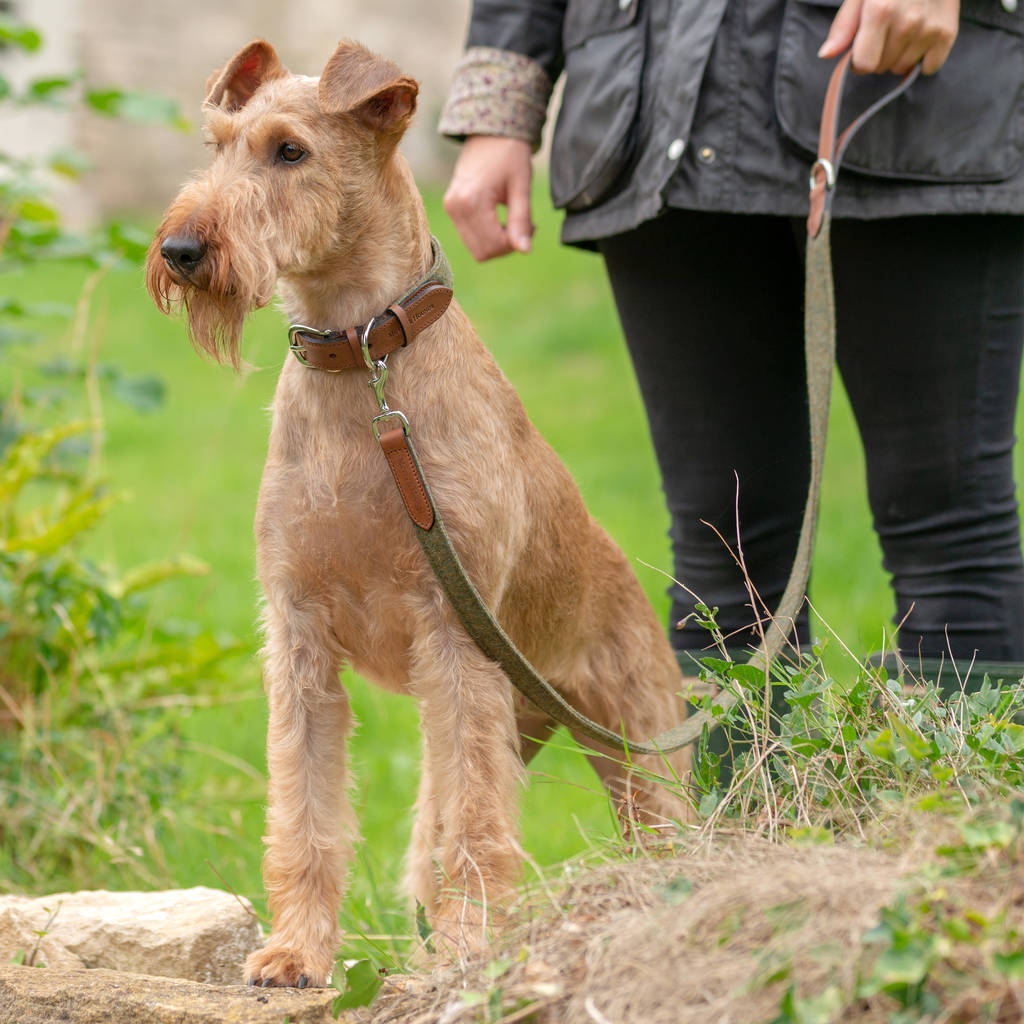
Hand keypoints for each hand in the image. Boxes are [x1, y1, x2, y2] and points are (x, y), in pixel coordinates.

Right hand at [443, 136, 533, 261]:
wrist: (490, 132)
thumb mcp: (521, 187)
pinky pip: (471, 238)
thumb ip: (521, 220)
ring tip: (512, 221)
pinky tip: (500, 220)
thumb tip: (525, 251)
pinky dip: (488, 236)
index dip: (515, 243)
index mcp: (471, 201)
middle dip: (506, 246)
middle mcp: (456, 207)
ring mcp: (451, 208)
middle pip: (483, 253)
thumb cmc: (510, 154)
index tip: (531, 225)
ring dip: (498, 243)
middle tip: (524, 225)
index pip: (494, 246)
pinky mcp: (452, 208)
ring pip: (476, 249)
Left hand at [819, 0, 959, 74]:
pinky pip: (929, 67)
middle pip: (882, 67)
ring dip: (899, 56)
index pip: (864, 64)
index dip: (859, 60)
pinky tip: (920, 37)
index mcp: (881, 11)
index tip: (862, 47)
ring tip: (904, 29)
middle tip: (885, 31)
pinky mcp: (947, 32)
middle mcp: (907, 22)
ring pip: (903, 68)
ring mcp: (930, 28)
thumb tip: (826, 55)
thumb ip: (844, 25)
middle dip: (878, 55)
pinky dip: (923, 58)